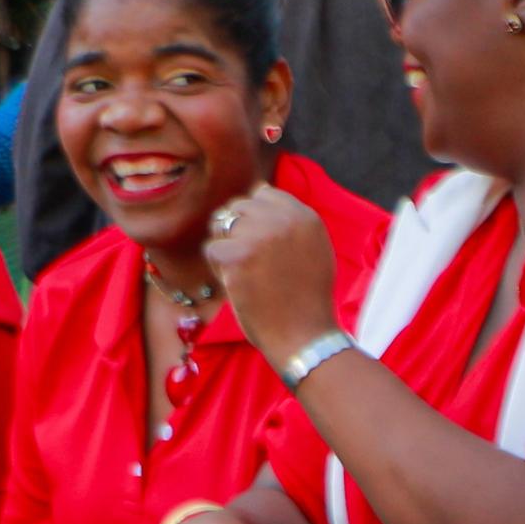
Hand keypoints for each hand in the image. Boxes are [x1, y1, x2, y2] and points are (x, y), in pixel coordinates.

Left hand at [206, 188, 339, 360]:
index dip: (255, 222)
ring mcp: (261, 235)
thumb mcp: (313, 247)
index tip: (262, 250)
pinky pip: (211, 250)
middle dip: (236, 232)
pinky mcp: (239, 256)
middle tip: (251, 265)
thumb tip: (259, 188)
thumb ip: (289, 218)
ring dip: (225, 249)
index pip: (262, 195)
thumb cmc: (305, 298)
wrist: (304, 335)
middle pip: (238, 208)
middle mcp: (284, 219)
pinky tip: (236, 285)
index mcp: (304, 215)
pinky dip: (217, 269)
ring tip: (244, 275)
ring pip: (221, 225)